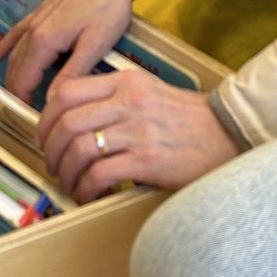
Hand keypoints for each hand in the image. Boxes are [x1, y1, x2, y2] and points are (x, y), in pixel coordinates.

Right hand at [0, 0, 162, 101]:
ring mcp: (34, 20)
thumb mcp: (95, 46)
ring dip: (13, 77)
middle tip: (29, 115)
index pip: (23, 81)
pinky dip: (4, 48)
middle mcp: (33, 31)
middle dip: (18, 94)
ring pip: (15, 55)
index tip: (34, 122)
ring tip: (18, 98)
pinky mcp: (41, 12)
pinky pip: (16, 34)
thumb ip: (72, 74)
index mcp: (44, 41)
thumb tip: (53, 100)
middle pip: (16, 70)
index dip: (24, 103)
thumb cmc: (108, 8)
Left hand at [39, 70, 238, 202]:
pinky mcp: (147, 160)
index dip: (45, 118)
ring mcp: (138, 130)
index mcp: (127, 82)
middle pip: (65, 122)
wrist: (230, 135)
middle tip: (54, 166)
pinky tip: (89, 194)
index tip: (46, 136)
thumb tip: (74, 119)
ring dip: (66, 172)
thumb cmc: (191, 120)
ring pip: (77, 148)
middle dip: (50, 150)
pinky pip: (99, 175)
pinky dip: (86, 188)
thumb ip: (115, 98)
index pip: (66, 91)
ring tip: (70, 184)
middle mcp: (129, 101)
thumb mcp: (150, 93)